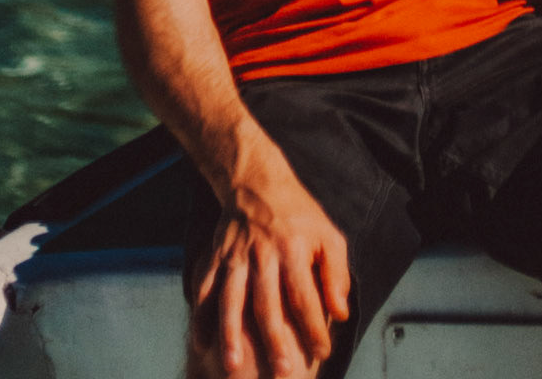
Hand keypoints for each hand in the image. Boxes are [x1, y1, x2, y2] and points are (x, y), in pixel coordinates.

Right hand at [196, 146, 349, 375]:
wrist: (258, 182)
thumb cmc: (299, 216)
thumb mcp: (328, 235)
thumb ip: (336, 275)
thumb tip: (340, 314)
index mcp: (294, 248)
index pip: (306, 295)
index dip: (315, 326)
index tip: (323, 353)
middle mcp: (264, 253)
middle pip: (268, 302)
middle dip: (274, 340)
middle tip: (281, 372)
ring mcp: (236, 255)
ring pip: (231, 299)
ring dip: (231, 334)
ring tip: (233, 367)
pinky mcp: (216, 255)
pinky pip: (205, 288)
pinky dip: (201, 316)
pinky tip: (202, 344)